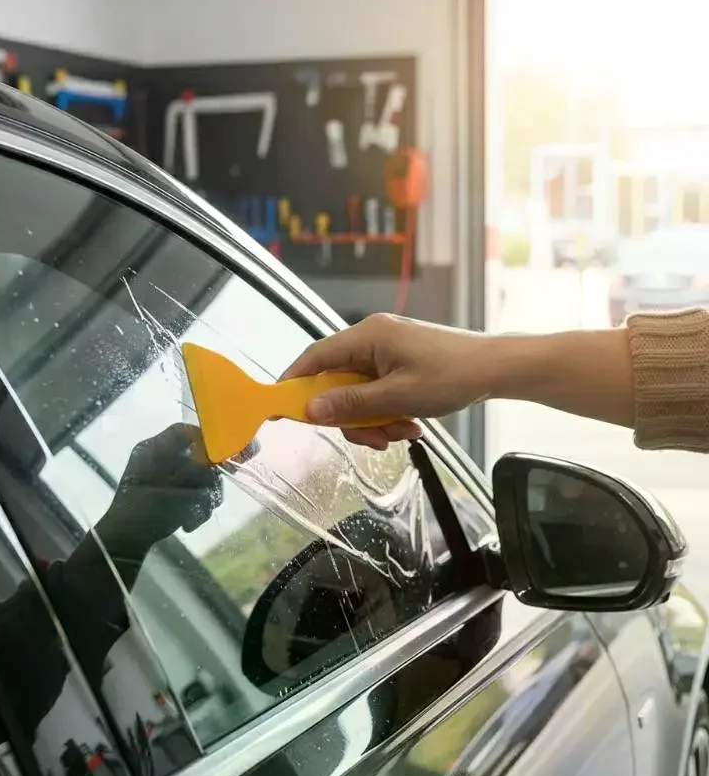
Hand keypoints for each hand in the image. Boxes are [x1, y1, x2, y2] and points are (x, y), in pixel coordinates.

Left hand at [98, 423, 222, 557]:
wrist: (124, 541)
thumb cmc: (147, 509)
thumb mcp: (177, 486)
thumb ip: (199, 468)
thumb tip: (219, 455)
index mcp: (154, 449)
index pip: (184, 432)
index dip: (207, 440)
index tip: (223, 458)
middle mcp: (157, 458)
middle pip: (195, 456)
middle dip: (209, 480)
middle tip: (214, 496)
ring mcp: (161, 476)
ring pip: (195, 478)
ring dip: (203, 498)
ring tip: (199, 516)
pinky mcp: (165, 493)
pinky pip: (188, 492)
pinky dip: (193, 507)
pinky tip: (189, 523)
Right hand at [280, 313, 494, 448]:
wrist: (496, 369)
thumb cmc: (453, 375)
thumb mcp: (398, 396)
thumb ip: (351, 404)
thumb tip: (311, 410)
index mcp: (368, 336)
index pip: (315, 357)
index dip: (294, 382)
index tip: (279, 408)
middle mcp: (372, 340)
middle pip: (336, 383)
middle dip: (352, 416)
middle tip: (374, 438)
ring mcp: (385, 353)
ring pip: (357, 394)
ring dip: (373, 420)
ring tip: (401, 432)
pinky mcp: (397, 364)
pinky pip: (376, 393)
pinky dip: (387, 413)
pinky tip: (409, 424)